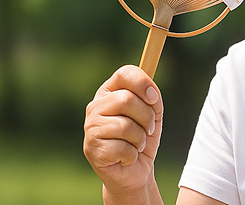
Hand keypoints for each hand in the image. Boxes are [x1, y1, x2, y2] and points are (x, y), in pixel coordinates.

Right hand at [84, 65, 163, 201]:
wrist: (135, 169)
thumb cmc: (143, 136)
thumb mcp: (153, 112)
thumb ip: (152, 98)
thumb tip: (151, 93)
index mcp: (110, 91)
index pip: (125, 74)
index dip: (143, 83)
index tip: (154, 98)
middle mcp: (96, 106)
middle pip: (127, 100)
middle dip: (146, 117)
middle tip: (148, 129)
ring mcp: (90, 127)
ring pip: (125, 126)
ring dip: (140, 138)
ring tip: (136, 144)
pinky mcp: (91, 148)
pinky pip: (122, 148)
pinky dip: (132, 154)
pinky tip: (126, 157)